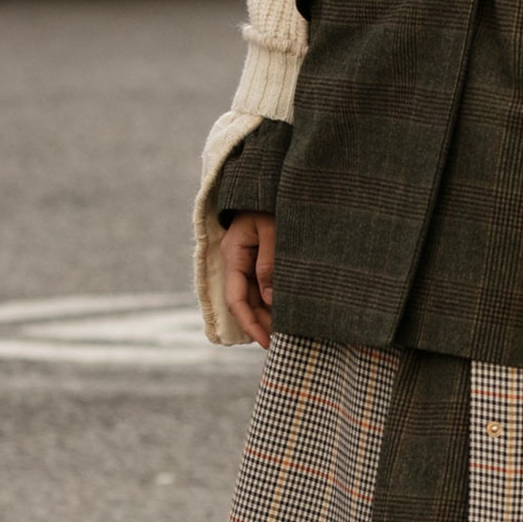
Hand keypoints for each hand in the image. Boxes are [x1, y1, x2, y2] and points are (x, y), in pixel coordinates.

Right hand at [221, 211, 275, 348]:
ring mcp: (248, 259)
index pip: (236, 298)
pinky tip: (288, 311)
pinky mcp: (260, 257)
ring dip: (268, 314)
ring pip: (255, 295)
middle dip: (261, 323)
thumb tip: (271, 299)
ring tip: (288, 331)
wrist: (271, 180)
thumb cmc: (271, 202)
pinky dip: (274, 300)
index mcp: (234, 253)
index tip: (267, 340)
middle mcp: (237, 260)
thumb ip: (269, 263)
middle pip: (245, 301)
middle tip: (284, 342)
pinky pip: (264, 285)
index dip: (250, 323)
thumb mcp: (272, 230)